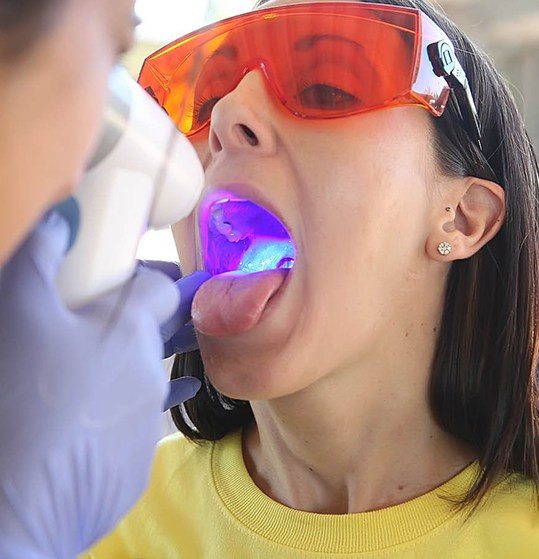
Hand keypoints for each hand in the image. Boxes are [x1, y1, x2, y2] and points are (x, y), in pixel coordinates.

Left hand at [0, 213, 200, 558]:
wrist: (41, 508)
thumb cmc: (74, 412)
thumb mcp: (124, 337)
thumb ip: (146, 297)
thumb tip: (159, 282)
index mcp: (34, 294)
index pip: (61, 231)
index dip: (103, 216)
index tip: (140, 215)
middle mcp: (41, 325)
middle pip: (99, 287)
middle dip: (149, 285)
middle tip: (187, 286)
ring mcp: (57, 367)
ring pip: (116, 332)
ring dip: (160, 330)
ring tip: (199, 327)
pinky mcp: (74, 406)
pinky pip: (120, 376)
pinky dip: (152, 375)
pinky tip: (186, 380)